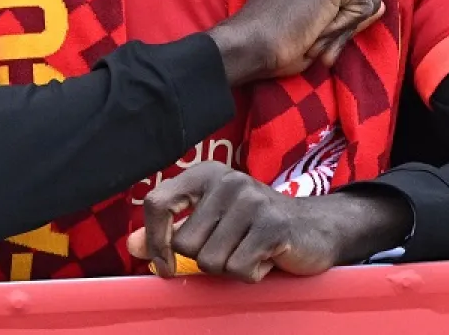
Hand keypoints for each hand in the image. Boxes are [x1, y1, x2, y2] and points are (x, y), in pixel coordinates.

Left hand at [126, 163, 412, 281]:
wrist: (315, 228)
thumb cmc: (254, 227)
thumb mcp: (211, 222)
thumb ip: (170, 231)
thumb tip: (133, 246)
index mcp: (204, 174)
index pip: (157, 202)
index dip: (154, 240)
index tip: (164, 265)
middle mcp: (226, 180)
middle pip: (185, 244)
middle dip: (205, 259)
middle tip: (231, 248)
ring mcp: (251, 200)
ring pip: (211, 261)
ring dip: (230, 268)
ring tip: (249, 252)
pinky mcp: (272, 226)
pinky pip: (239, 269)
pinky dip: (251, 274)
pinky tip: (265, 258)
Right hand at [207, 0, 384, 87]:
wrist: (251, 43)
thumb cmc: (273, 38)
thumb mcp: (308, 12)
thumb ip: (337, 4)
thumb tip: (380, 6)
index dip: (334, 18)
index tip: (300, 23)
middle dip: (341, 23)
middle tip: (304, 30)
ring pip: (367, 4)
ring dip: (341, 28)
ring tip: (308, 30)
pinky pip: (367, 10)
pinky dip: (344, 28)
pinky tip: (314, 25)